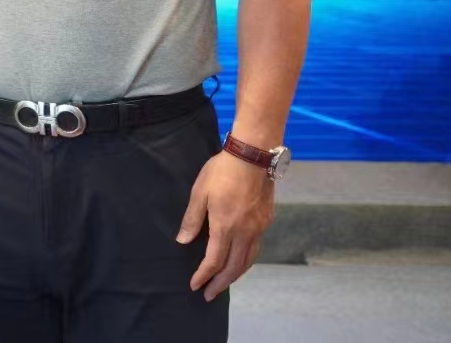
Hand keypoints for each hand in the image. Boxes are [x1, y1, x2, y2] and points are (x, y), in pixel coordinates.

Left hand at [177, 149, 275, 300]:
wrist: (253, 156)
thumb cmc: (221, 171)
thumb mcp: (199, 192)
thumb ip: (192, 219)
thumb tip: (184, 241)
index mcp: (226, 227)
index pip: (214, 261)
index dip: (203, 275)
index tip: (194, 285)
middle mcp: (245, 232)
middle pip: (234, 267)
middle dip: (220, 283)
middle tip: (209, 295)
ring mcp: (258, 228)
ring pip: (248, 260)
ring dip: (235, 275)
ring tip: (223, 282)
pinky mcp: (266, 220)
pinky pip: (256, 248)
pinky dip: (246, 261)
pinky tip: (240, 260)